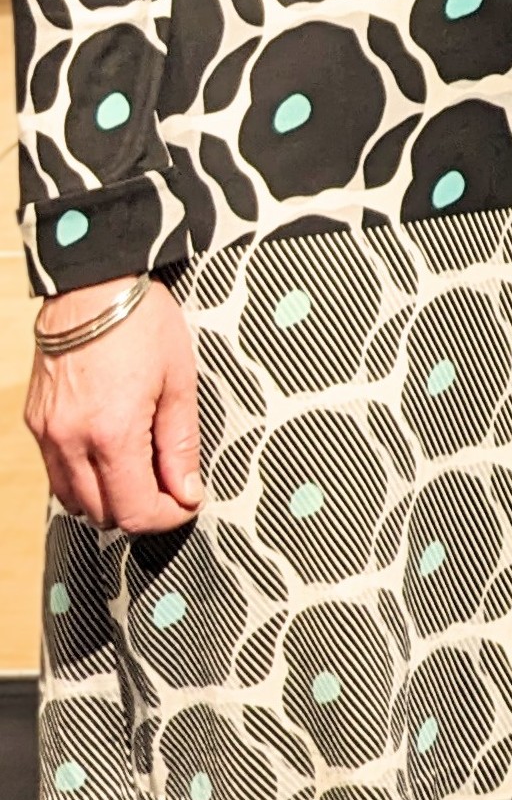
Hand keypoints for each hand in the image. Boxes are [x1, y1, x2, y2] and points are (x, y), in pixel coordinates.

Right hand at [25, 279, 203, 534]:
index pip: (134, 511)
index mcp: (112, 433)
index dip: (166, 517)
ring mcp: (47, 433)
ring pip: (73, 498)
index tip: (186, 502)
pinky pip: (56, 471)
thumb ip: (181, 444)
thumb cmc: (141, 323)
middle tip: (167, 486)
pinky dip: (83, 476)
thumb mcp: (179, 381)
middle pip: (101, 514)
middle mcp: (70, 441)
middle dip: (138, 510)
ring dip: (107, 498)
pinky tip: (109, 451)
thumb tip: (188, 492)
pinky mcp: (35, 420)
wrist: (93, 283)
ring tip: (139, 469)